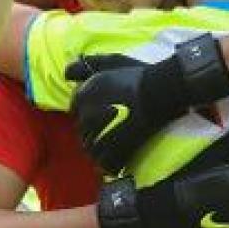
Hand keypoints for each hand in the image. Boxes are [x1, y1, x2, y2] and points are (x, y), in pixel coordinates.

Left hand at [66, 34, 228, 174]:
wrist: (162, 90)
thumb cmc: (140, 75)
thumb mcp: (112, 62)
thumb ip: (87, 66)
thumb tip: (66, 72)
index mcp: (84, 94)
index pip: (75, 111)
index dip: (87, 115)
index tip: (100, 117)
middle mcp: (87, 114)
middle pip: (82, 132)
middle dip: (92, 134)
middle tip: (108, 134)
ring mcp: (100, 132)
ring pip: (91, 150)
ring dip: (99, 152)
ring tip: (113, 151)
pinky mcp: (115, 148)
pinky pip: (105, 163)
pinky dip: (110, 165)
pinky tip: (118, 162)